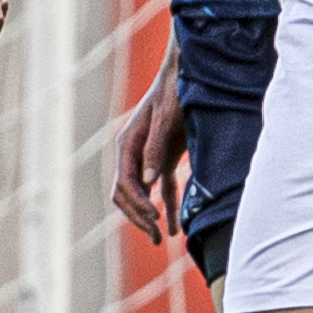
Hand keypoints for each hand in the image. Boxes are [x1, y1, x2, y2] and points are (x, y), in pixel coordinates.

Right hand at [112, 47, 190, 242]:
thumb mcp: (166, 119)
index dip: (136, 205)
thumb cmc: (175, 91)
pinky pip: (161, 189)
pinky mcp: (164, 158)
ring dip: (149, 217)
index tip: (154, 219)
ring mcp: (148, 156)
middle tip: (157, 236)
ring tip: (162, 239)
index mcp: (128, 143)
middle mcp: (134, 152)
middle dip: (139, 217)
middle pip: (127, 194)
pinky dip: (166, 207)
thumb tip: (147, 183)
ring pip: (142, 195)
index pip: (123, 184)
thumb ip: (155, 149)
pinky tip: (176, 228)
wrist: (189, 72)